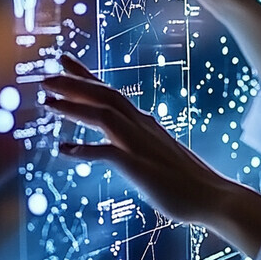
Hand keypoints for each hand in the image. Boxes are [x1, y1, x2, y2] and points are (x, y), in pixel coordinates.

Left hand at [42, 54, 260, 256]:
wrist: (214, 197)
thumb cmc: (190, 183)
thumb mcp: (160, 158)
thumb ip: (142, 149)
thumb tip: (127, 153)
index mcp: (146, 124)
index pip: (110, 93)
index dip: (85, 77)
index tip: (64, 62)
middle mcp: (142, 127)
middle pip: (104, 96)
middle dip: (74, 83)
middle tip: (45, 75)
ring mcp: (141, 144)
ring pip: (103, 115)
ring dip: (73, 107)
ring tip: (46, 101)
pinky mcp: (140, 165)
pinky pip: (106, 152)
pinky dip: (84, 149)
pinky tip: (63, 150)